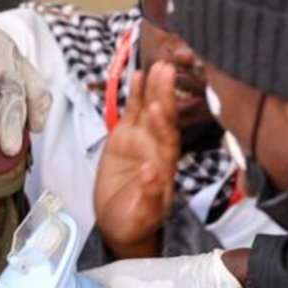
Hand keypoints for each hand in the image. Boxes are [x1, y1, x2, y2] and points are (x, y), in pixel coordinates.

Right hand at [0, 12, 51, 154]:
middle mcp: (3, 54)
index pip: (35, 88)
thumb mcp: (6, 63)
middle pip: (11, 90)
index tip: (35, 130)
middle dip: (10, 120)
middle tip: (8, 147)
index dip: (38, 109)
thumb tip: (38, 126)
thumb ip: (25, 93)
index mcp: (17, 63)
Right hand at [93, 63, 179, 257]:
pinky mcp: (125, 137)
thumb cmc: (136, 221)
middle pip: (163, 118)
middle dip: (164, 95)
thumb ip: (150, 195)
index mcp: (164, 167)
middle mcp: (156, 148)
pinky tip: (138, 75)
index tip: (159, 108)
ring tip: (157, 66)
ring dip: (154, 88)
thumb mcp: (143, 215)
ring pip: (150, 109)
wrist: (120, 222)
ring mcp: (141, 140)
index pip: (167, 141)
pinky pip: (133, 112)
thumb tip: (150, 172)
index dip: (163, 125)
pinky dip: (136, 94)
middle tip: (166, 71)